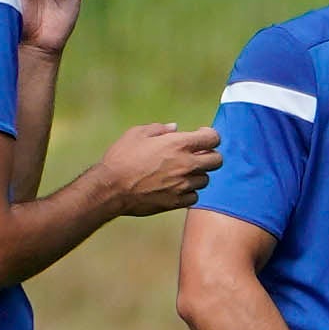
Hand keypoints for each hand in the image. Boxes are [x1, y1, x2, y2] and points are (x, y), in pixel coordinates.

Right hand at [99, 121, 221, 215]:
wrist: (111, 188)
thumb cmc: (121, 157)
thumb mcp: (137, 134)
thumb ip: (159, 129)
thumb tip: (175, 128)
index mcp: (178, 144)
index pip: (213, 138)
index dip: (210, 136)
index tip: (201, 137)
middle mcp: (186, 165)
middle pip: (217, 160)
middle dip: (210, 155)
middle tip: (197, 155)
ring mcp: (183, 185)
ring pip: (205, 179)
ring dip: (198, 174)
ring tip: (182, 172)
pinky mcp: (177, 201)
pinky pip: (194, 197)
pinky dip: (189, 192)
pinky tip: (176, 187)